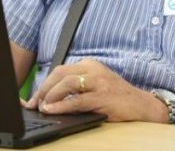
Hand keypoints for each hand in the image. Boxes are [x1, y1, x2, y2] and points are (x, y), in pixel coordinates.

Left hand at [25, 58, 164, 122]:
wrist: (141, 105)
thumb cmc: (116, 97)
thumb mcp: (95, 85)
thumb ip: (76, 87)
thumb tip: (49, 98)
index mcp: (89, 65)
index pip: (60, 70)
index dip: (43, 84)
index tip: (33, 98)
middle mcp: (93, 70)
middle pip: (60, 74)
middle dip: (42, 89)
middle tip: (33, 103)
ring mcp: (98, 82)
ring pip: (66, 83)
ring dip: (49, 96)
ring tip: (42, 107)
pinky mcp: (102, 96)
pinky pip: (76, 100)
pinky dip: (61, 105)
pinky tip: (52, 110)